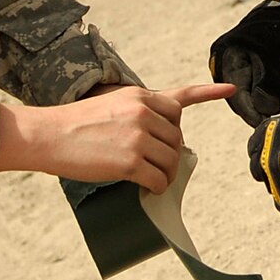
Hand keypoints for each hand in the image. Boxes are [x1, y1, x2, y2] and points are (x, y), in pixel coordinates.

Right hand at [0, 82, 233, 192]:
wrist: (48, 135)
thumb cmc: (75, 124)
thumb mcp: (111, 104)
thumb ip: (140, 114)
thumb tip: (165, 140)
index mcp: (140, 97)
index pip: (180, 98)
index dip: (208, 95)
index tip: (230, 90)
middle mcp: (144, 112)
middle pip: (177, 138)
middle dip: (169, 153)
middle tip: (152, 163)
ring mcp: (139, 137)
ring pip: (171, 161)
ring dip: (164, 173)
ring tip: (146, 176)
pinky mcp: (131, 161)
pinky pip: (159, 180)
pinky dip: (156, 188)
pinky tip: (145, 188)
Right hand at [209, 0, 279, 124]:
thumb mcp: (274, 58)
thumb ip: (268, 85)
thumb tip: (263, 110)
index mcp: (226, 59)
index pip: (235, 96)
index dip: (251, 112)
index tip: (265, 124)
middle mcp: (229, 66)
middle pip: (245, 100)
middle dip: (268, 103)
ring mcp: (241, 71)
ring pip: (257, 99)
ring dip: (277, 98)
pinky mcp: (254, 75)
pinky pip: (264, 93)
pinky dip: (278, 94)